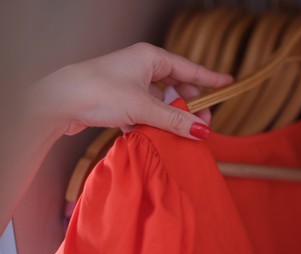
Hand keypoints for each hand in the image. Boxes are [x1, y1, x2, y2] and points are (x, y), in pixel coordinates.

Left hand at [27, 42, 232, 138]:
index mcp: (151, 58)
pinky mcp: (119, 98)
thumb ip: (175, 120)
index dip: (211, 78)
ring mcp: (129, 82)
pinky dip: (151, 122)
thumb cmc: (99, 92)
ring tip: (176, 133)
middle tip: (201, 125)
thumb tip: (203, 131)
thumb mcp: (144, 107)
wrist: (57, 101)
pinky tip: (151, 134)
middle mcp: (142, 66)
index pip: (190, 69)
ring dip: (168, 117)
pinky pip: (145, 109)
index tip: (228, 83)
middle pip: (176, 86)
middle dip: (189, 106)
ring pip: (160, 100)